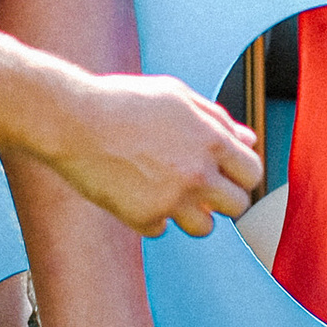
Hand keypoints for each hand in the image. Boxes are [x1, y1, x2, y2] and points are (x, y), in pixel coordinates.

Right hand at [48, 67, 265, 236]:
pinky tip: (136, 195)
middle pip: (238, 206)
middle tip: (202, 189)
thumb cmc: (123, 101)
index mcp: (211, 140)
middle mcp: (198, 173)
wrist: (74, 120)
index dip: (242, 174)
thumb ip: (216, 119)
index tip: (227, 175)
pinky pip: (161, 230)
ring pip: (205, 228)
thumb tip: (247, 140)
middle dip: (223, 199)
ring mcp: (172, 199)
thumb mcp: (176, 96)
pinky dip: (151, 217)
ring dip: (192, 215)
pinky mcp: (145, 217)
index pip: (253, 172)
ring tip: (170, 195)